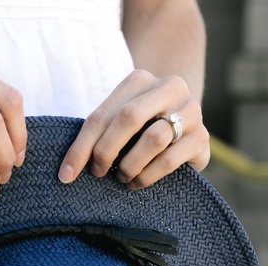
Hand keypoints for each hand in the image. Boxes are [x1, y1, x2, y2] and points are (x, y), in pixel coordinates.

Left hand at [58, 69, 209, 188]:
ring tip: (122, 177)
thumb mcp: (119, 122)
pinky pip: (169, 160)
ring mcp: (191, 111)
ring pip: (154, 139)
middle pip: (129, 118)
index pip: (102, 115)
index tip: (65, 176)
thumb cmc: (142, 127)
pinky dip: (147, 176)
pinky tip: (137, 182)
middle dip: (106, 151)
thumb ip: (98, 135)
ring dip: (130, 165)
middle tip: (98, 172)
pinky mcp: (202, 137)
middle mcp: (169, 88)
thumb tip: (67, 172)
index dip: (80, 147)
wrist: (186, 124)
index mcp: (140, 80)